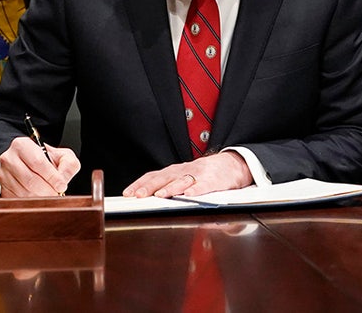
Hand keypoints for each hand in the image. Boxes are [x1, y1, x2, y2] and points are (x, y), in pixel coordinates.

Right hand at [0, 136, 80, 196]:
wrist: (27, 163)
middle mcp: (9, 159)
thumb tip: (63, 180)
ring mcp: (3, 175)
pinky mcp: (3, 190)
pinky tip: (39, 199)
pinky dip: (31, 203)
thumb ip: (68, 164)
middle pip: (30, 180)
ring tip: (50, 196)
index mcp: (22, 145)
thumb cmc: (45, 159)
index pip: (37, 162)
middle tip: (57, 194)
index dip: (51, 176)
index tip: (62, 186)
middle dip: (47, 190)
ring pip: (23, 193)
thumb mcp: (61, 155)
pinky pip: (17, 201)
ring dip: (40, 198)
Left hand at [122, 151, 252, 197]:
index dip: (140, 184)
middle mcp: (184, 171)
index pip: (153, 176)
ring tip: (160, 196)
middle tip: (138, 195)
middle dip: (150, 186)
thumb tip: (148, 197)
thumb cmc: (205, 174)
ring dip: (171, 188)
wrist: (233, 164)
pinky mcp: (214, 181)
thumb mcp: (184, 178)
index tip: (128, 193)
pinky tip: (189, 196)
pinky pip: (204, 185)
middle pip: (164, 178)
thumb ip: (169, 187)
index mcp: (175, 171)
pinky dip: (196, 190)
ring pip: (182, 181)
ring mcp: (199, 174)